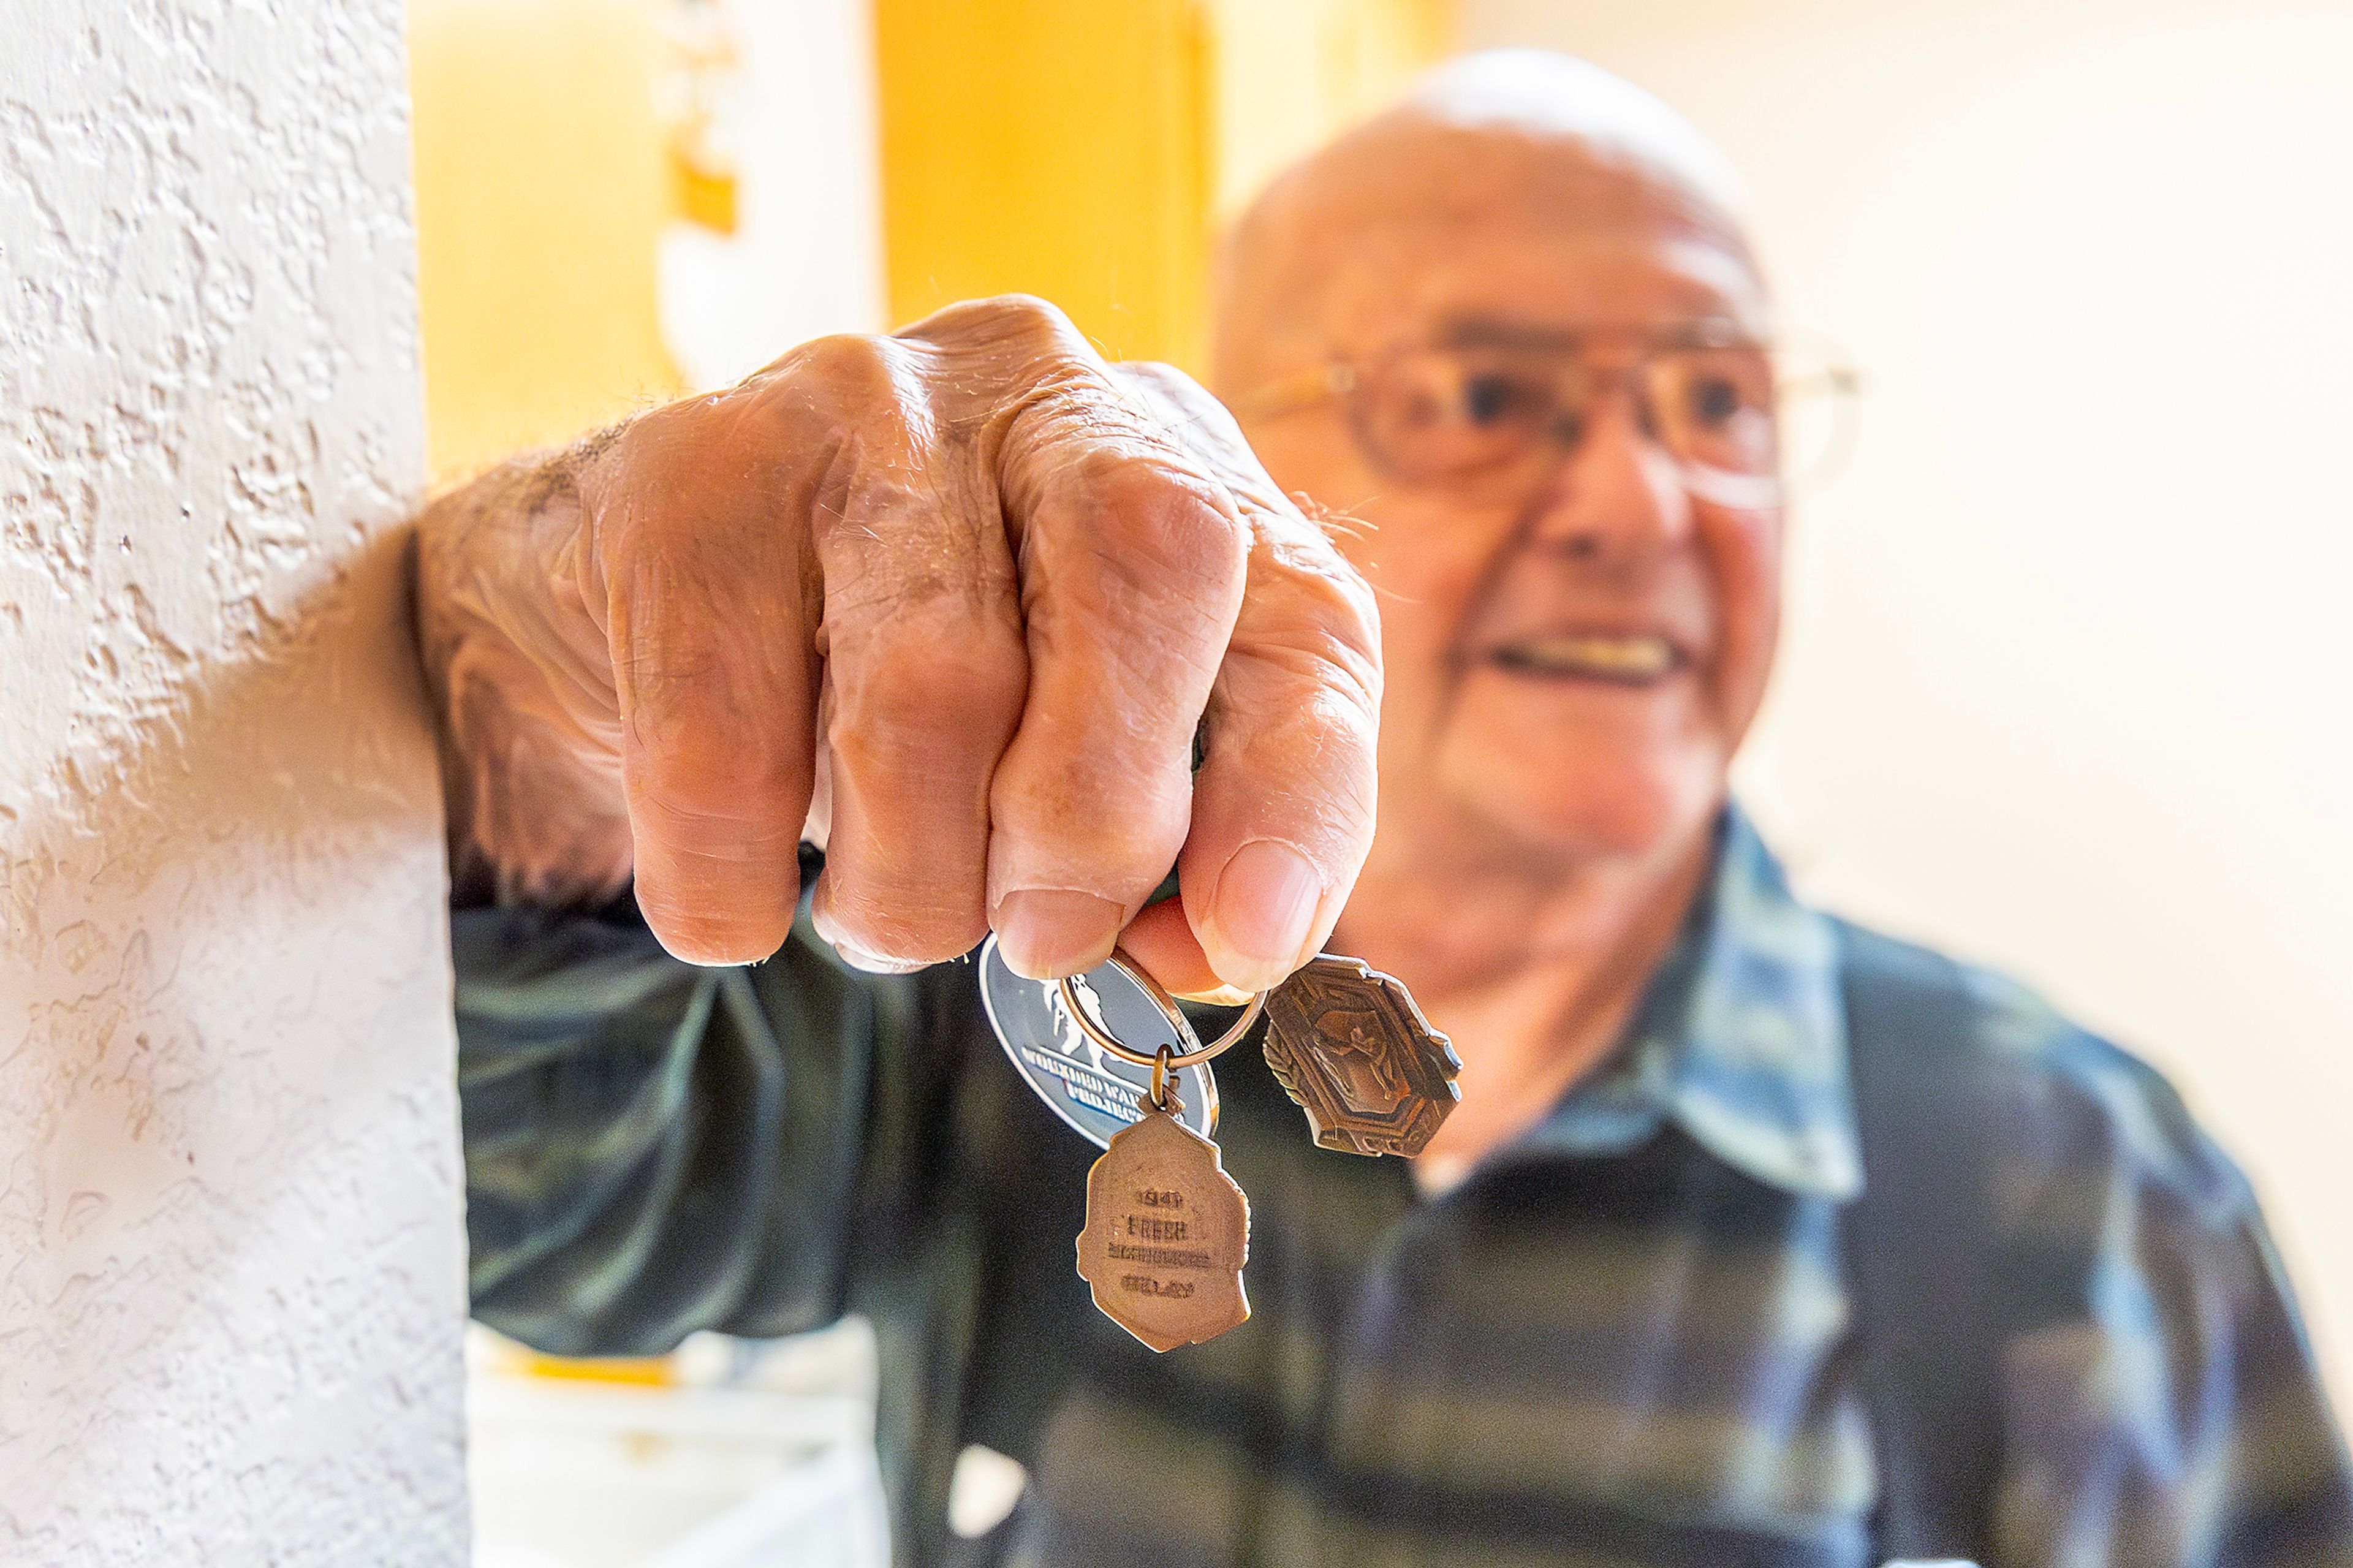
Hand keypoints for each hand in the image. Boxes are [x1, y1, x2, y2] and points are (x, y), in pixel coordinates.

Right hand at [414, 296, 1379, 993]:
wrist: (635, 607)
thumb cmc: (908, 698)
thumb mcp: (1080, 754)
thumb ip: (1189, 838)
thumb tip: (1229, 943)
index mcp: (1174, 457)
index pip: (1305, 615)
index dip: (1294, 798)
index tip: (1238, 945)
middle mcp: (1034, 381)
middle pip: (1144, 566)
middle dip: (1097, 813)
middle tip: (1035, 935)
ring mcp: (851, 400)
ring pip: (927, 689)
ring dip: (907, 886)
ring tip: (882, 907)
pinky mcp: (684, 473)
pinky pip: (722, 751)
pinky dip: (733, 885)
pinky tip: (734, 887)